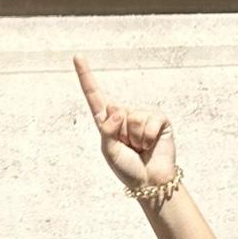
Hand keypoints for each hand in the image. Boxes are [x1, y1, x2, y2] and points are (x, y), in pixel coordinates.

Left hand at [74, 55, 175, 193]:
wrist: (150, 182)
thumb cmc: (127, 167)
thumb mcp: (109, 149)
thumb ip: (107, 129)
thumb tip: (117, 108)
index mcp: (106, 119)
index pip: (94, 94)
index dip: (85, 74)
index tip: (77, 56)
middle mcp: (123, 113)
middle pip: (115, 109)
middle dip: (120, 132)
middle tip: (129, 146)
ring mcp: (142, 114)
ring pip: (132, 117)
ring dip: (135, 137)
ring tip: (140, 147)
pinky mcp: (159, 119)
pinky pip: (150, 120)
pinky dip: (148, 136)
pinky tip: (151, 144)